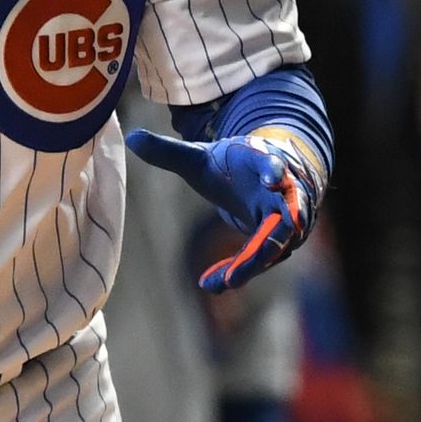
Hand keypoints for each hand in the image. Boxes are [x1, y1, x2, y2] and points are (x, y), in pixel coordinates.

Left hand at [126, 130, 321, 291]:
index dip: (274, 169)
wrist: (271, 178)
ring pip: (276, 247)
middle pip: (285, 219)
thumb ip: (168, 152)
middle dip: (266, 242)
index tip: (272, 178)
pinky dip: (239, 271)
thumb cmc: (235, 166)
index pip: (274, 164)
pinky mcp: (283, 242)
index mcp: (264, 163)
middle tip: (242, 265)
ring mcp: (289, 221)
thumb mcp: (200, 158)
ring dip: (250, 265)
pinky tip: (211, 283)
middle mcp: (285, 194)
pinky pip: (262, 260)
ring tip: (222, 282)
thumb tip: (131, 138)